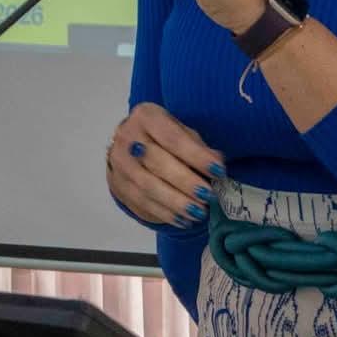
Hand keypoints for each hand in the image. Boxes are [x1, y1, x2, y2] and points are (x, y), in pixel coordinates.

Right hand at [105, 103, 225, 228]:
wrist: (129, 147)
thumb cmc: (162, 138)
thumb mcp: (180, 132)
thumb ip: (198, 146)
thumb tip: (217, 162)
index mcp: (146, 117)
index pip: (172, 138)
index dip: (196, 156)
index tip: (218, 171)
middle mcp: (127, 137)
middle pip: (157, 162)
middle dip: (186, 182)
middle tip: (208, 196)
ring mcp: (119, 162)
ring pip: (147, 186)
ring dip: (176, 202)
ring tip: (198, 212)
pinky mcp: (117, 184)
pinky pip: (142, 202)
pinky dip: (165, 213)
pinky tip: (183, 220)